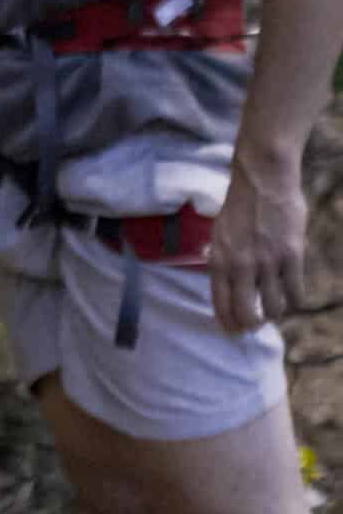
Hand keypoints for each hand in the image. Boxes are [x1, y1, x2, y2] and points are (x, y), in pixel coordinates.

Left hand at [210, 148, 311, 331]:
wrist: (263, 181)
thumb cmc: (240, 207)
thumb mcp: (218, 233)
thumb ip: (220, 259)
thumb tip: (223, 283)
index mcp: (218, 260)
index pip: (221, 304)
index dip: (228, 324)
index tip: (234, 332)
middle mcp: (240, 266)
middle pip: (247, 315)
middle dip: (252, 325)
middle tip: (258, 323)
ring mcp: (267, 262)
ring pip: (274, 308)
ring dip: (276, 313)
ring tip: (276, 306)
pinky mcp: (292, 256)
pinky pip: (296, 293)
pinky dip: (295, 301)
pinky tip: (292, 296)